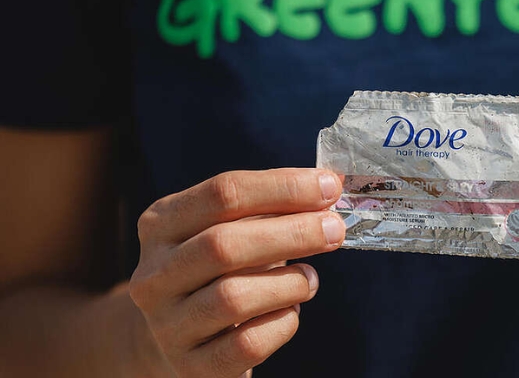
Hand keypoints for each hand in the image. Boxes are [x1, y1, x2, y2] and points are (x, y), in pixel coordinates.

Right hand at [129, 169, 344, 376]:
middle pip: (223, 244)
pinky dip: (282, 323)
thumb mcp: (231, 228)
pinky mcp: (191, 367)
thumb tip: (326, 188)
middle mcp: (154, 274)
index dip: (282, 187)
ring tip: (310, 279)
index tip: (328, 187)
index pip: (223, 193)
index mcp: (161, 224)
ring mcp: (167, 325)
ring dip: (288, 283)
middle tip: (335, 229)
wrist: (180, 337)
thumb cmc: (220, 269)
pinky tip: (291, 312)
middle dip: (292, 232)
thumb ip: (271, 207)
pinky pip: (247, 345)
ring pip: (233, 298)